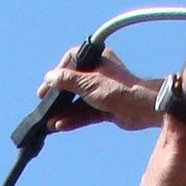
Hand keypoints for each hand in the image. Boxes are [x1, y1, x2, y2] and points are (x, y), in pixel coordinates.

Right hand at [36, 48, 157, 130]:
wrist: (141, 108)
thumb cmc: (118, 89)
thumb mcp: (86, 82)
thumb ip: (66, 80)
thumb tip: (49, 77)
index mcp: (97, 59)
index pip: (72, 59)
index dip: (58, 71)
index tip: (48, 83)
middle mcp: (100, 74)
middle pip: (74, 84)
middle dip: (58, 96)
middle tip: (44, 103)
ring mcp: (103, 92)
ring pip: (79, 102)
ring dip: (64, 111)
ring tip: (49, 121)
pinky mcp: (106, 108)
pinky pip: (86, 113)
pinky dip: (74, 119)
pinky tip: (61, 126)